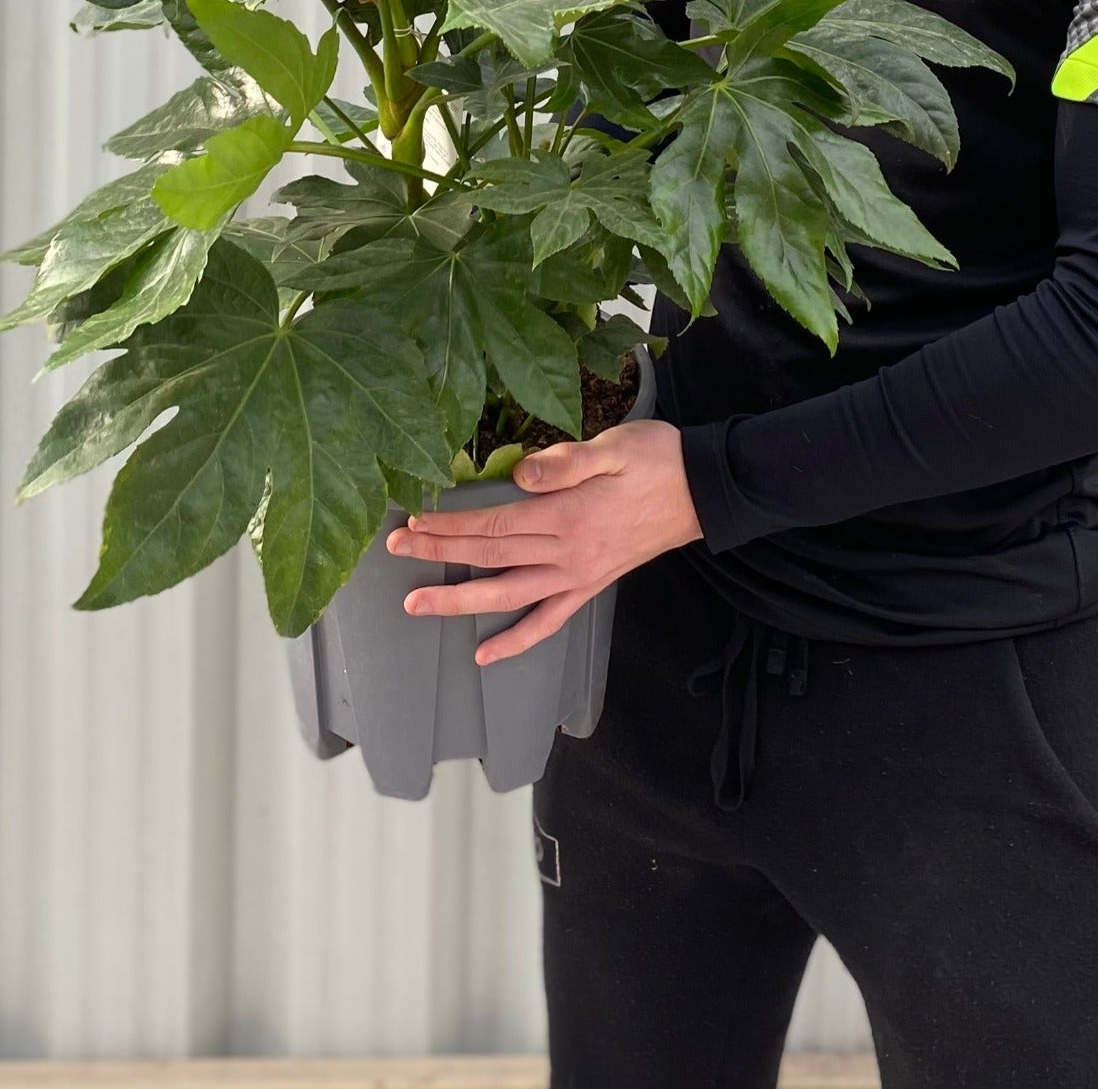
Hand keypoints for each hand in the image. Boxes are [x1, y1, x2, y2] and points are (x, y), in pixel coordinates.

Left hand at [383, 418, 704, 664]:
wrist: (703, 491)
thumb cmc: (658, 459)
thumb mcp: (615, 444)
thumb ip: (566, 461)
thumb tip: (520, 475)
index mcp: (569, 514)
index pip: (494, 522)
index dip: (450, 524)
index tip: (412, 521)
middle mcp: (567, 552)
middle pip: (491, 555)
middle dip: (439, 554)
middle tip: (394, 550)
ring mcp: (578, 574)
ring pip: (509, 594)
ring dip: (460, 602)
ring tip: (417, 605)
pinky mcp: (590, 585)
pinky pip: (549, 621)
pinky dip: (517, 640)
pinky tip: (487, 653)